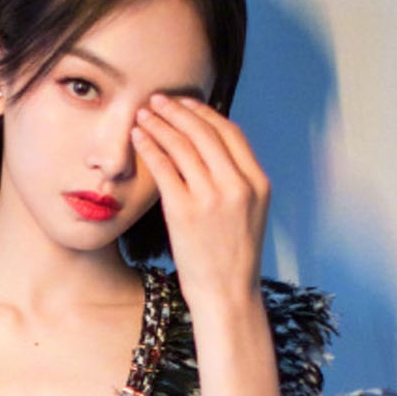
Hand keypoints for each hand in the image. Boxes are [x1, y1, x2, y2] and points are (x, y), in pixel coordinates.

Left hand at [130, 93, 270, 309]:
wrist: (227, 295)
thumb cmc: (232, 257)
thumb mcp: (249, 213)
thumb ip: (236, 181)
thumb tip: (210, 148)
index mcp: (258, 183)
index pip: (231, 133)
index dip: (206, 114)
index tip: (186, 105)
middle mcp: (238, 186)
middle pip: (206, 132)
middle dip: (178, 111)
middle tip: (158, 100)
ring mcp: (212, 199)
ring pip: (183, 146)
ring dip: (160, 124)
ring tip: (143, 114)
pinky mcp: (185, 212)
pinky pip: (164, 168)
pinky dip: (149, 147)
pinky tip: (138, 138)